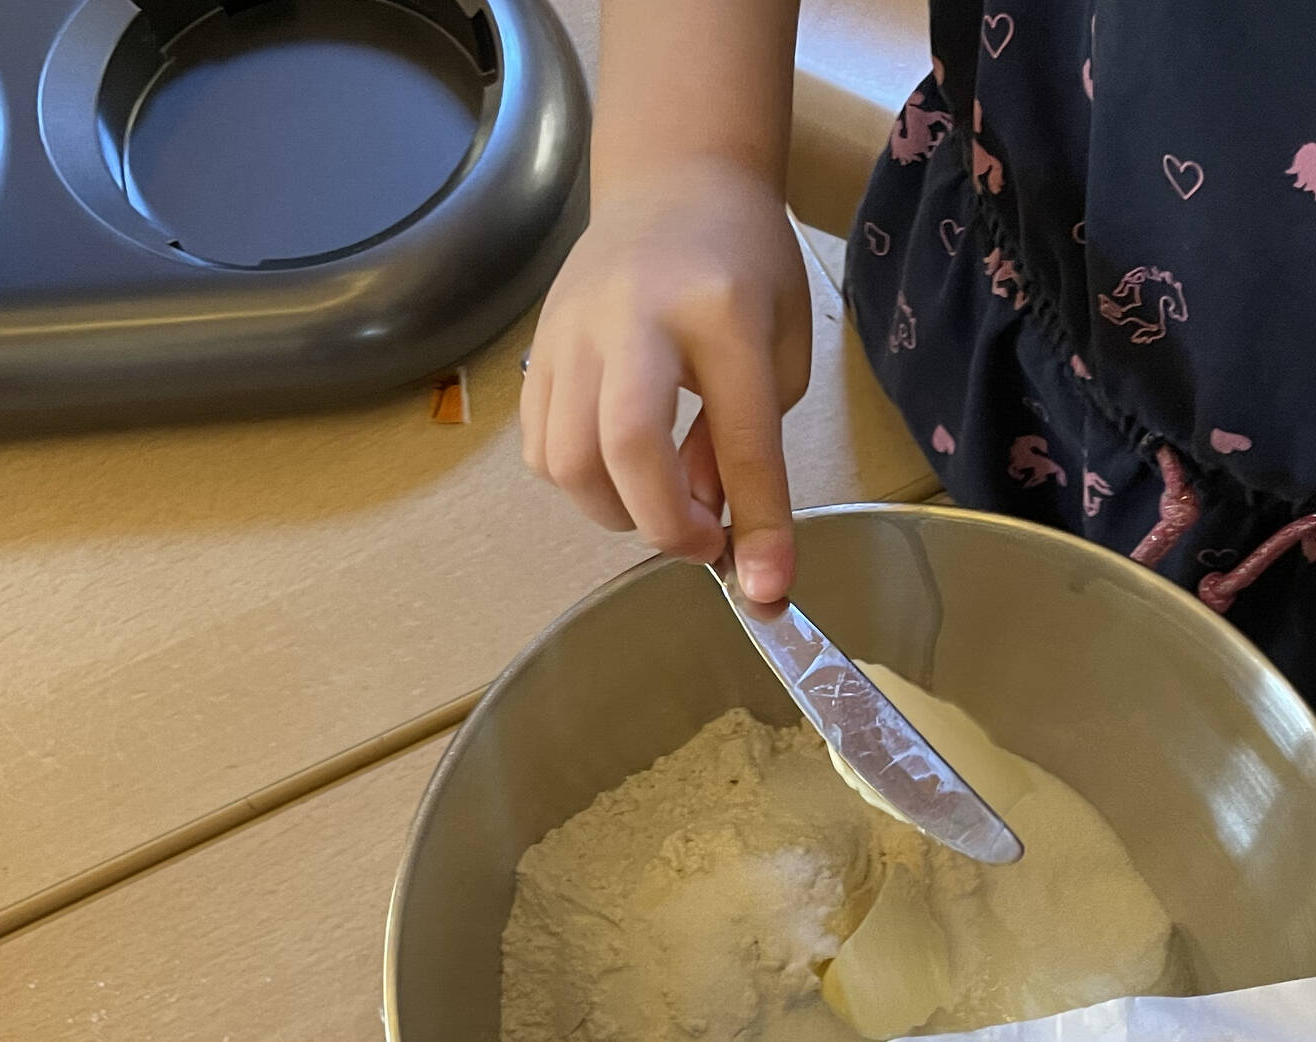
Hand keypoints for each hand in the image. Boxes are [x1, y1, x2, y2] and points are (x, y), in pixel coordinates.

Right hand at [520, 157, 810, 600]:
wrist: (672, 181)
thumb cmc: (743, 268)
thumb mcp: (777, 349)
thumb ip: (750, 442)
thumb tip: (710, 523)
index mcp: (721, 312)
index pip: (741, 439)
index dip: (757, 525)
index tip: (767, 588)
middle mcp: (635, 317)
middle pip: (626, 447)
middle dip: (663, 524)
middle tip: (700, 541)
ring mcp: (573, 331)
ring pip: (568, 459)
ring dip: (617, 511)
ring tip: (659, 501)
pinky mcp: (538, 348)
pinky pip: (540, 449)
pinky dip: (578, 485)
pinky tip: (617, 471)